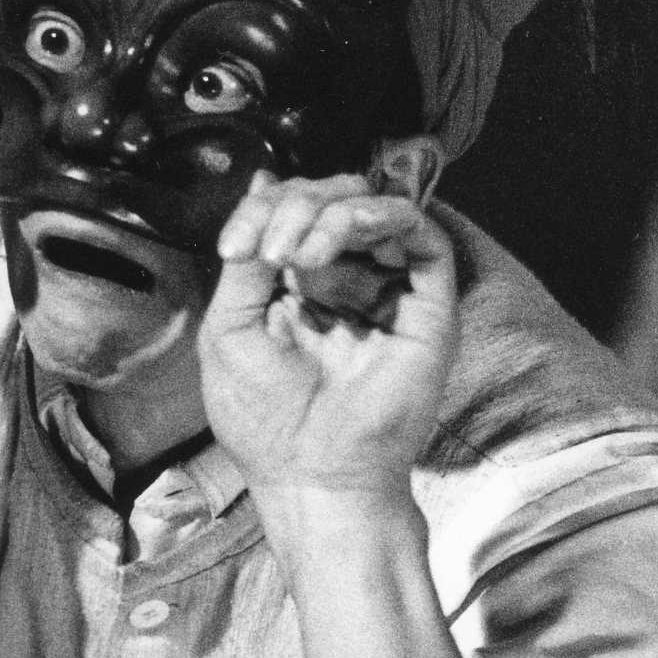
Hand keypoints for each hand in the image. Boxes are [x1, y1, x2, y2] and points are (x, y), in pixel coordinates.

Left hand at [198, 172, 458, 515]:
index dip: (262, 209)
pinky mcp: (427, 304)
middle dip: (293, 206)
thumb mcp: (230, 327)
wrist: (313, 474)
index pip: (290, 214)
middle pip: (330, 198)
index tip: (234, 246)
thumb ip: (247, 257)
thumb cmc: (266, 419)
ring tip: (298, 254)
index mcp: (298, 287)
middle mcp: (346, 282)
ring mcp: (388, 291)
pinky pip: (419, 230)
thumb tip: (261, 183)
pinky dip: (377, 215)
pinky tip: (338, 238)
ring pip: (371, 205)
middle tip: (270, 249)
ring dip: (327, 212)